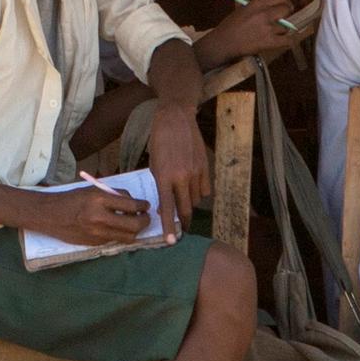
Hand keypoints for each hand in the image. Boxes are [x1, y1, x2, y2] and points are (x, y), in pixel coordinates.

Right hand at [25, 180, 152, 250]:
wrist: (49, 215)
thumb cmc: (71, 199)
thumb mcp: (92, 190)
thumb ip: (113, 195)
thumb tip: (133, 203)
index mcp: (99, 199)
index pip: (131, 205)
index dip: (143, 205)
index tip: (146, 205)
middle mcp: (99, 217)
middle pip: (134, 225)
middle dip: (144, 221)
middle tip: (145, 217)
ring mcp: (97, 233)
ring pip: (128, 237)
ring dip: (135, 231)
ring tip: (134, 224)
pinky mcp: (94, 243)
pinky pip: (115, 240)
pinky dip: (120, 235)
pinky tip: (117, 228)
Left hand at [146, 101, 205, 238]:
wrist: (175, 119)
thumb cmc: (159, 142)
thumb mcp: (154, 165)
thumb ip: (161, 186)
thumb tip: (165, 207)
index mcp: (164, 177)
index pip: (167, 208)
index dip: (169, 227)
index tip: (172, 242)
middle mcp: (181, 177)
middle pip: (186, 208)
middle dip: (184, 222)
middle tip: (182, 229)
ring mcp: (196, 172)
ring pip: (196, 199)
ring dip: (190, 203)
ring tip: (183, 196)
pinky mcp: (205, 167)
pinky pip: (205, 189)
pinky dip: (200, 192)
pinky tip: (193, 186)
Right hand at [194, 0, 302, 65]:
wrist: (223, 43)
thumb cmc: (230, 25)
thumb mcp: (242, 8)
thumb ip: (258, 5)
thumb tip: (274, 2)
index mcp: (256, 3)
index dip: (285, 1)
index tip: (284, 5)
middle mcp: (264, 14)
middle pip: (286, 10)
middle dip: (287, 14)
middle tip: (283, 18)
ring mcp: (267, 28)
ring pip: (287, 27)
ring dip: (283, 30)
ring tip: (276, 32)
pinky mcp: (269, 42)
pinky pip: (287, 40)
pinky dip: (287, 41)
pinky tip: (283, 40)